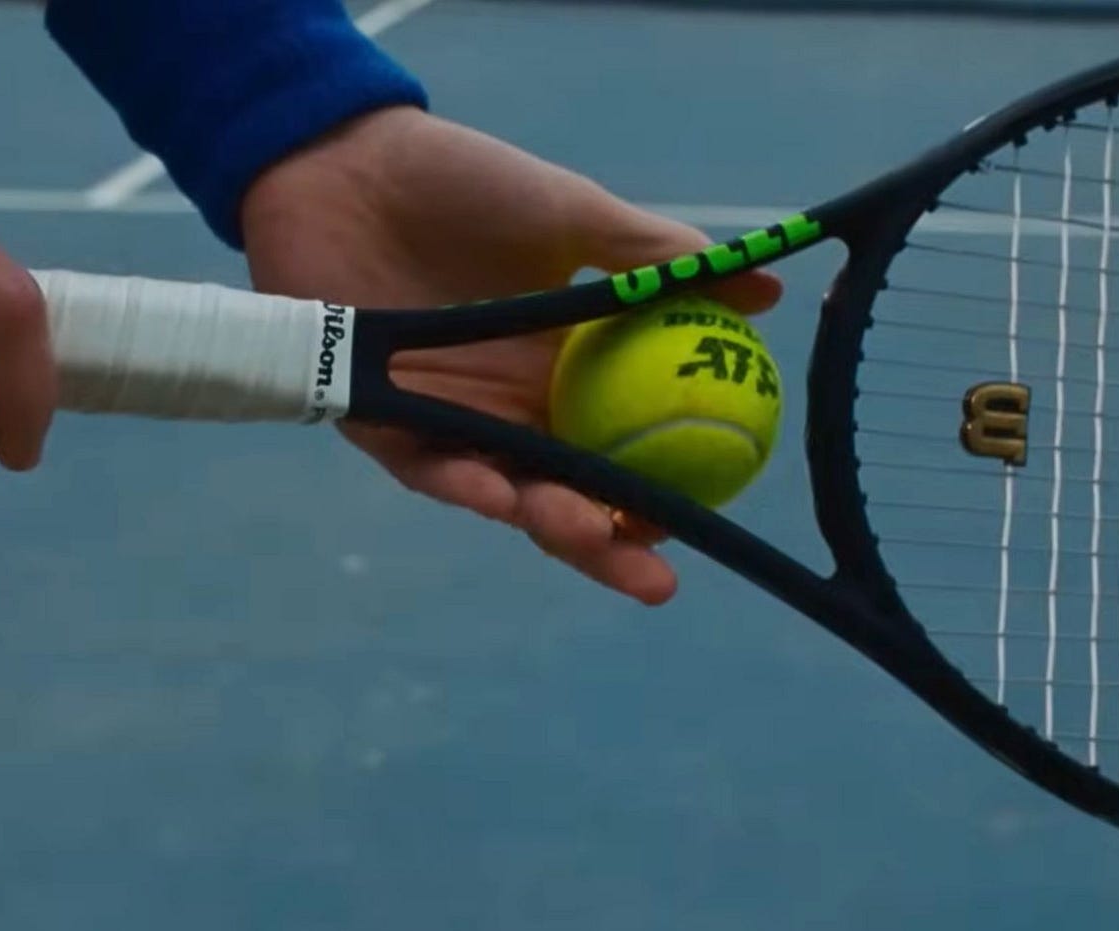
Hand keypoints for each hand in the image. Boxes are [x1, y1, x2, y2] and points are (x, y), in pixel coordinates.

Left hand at [240, 107, 780, 604]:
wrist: (350, 160)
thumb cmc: (463, 183)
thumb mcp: (574, 213)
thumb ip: (658, 259)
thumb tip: (768, 289)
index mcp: (560, 370)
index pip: (619, 449)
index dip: (658, 491)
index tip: (707, 514)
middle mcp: (509, 408)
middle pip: (568, 495)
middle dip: (610, 548)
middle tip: (660, 582)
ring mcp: (446, 420)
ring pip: (504, 492)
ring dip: (545, 522)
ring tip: (592, 536)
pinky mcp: (379, 421)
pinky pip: (427, 464)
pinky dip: (465, 481)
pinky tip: (503, 494)